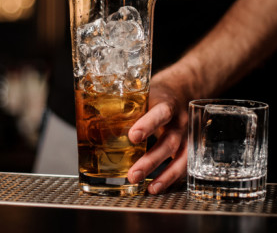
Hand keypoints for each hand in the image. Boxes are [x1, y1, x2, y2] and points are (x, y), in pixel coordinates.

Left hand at [127, 65, 194, 193]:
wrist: (179, 90)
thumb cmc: (154, 96)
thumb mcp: (142, 94)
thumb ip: (124, 105)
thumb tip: (87, 114)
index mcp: (166, 103)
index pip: (161, 112)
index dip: (148, 124)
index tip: (133, 136)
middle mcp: (179, 121)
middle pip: (169, 142)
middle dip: (151, 160)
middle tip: (133, 174)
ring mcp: (186, 136)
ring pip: (180, 157)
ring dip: (163, 175)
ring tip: (146, 187)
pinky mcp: (189, 147)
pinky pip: (183, 166)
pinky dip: (170, 178)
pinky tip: (155, 187)